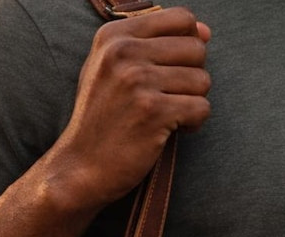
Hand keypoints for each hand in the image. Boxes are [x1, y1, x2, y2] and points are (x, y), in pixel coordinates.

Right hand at [51, 7, 210, 207]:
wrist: (79, 170)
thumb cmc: (99, 123)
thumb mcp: (108, 71)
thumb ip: (150, 45)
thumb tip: (205, 32)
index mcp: (113, 37)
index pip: (182, 19)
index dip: (188, 46)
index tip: (171, 73)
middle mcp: (124, 53)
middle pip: (196, 49)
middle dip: (190, 79)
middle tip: (166, 101)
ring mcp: (138, 82)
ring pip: (202, 80)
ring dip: (190, 104)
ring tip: (164, 118)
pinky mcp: (153, 112)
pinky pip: (201, 108)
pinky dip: (192, 124)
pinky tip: (168, 133)